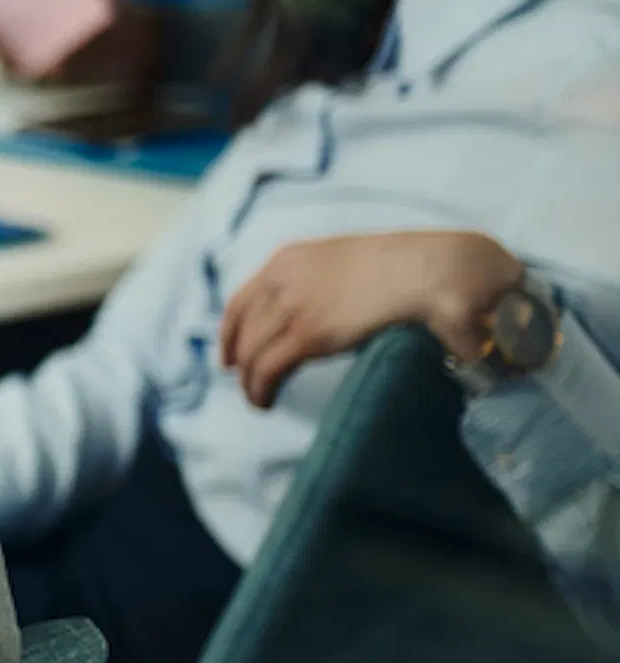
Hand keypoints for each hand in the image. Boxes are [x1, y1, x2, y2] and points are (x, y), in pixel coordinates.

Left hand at [219, 231, 525, 407]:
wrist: (433, 268)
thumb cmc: (408, 268)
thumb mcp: (351, 265)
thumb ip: (329, 284)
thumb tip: (331, 310)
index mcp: (291, 259)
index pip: (243, 298)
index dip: (231, 331)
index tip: (229, 355)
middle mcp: (282, 278)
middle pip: (241, 328)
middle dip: (239, 359)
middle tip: (245, 383)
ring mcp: (293, 305)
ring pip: (251, 352)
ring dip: (250, 382)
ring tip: (258, 401)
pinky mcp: (308, 333)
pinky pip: (267, 367)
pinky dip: (260, 389)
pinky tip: (265, 403)